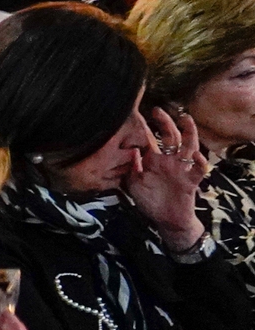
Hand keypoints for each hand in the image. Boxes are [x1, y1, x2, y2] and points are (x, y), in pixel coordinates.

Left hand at [124, 106, 211, 247]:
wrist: (166, 219)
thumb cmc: (149, 199)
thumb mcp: (133, 184)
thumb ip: (131, 168)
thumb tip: (130, 151)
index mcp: (154, 160)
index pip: (151, 139)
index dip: (146, 127)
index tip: (138, 113)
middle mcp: (169, 161)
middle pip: (171, 137)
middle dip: (166, 123)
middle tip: (158, 110)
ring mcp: (182, 169)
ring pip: (188, 147)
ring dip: (189, 133)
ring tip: (186, 119)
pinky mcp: (190, 181)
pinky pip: (199, 170)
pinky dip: (200, 162)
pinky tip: (196, 156)